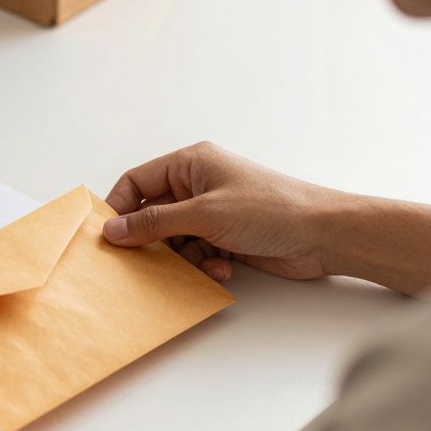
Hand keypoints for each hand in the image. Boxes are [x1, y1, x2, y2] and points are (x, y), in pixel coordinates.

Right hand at [103, 142, 342, 281]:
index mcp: (191, 164)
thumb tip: (113, 229)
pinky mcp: (226, 236)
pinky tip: (224, 266)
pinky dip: (203, 263)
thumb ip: (155, 223)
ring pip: (173, 239)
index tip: (108, 237)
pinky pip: (196, 252)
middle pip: (153, 214)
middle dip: (153, 240)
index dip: (119, 207)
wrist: (323, 234)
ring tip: (203, 261)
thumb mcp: (205, 215)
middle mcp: (198, 185)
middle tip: (146, 263)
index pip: (137, 181)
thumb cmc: (270, 209)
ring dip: (183, 257)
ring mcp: (212, 212)